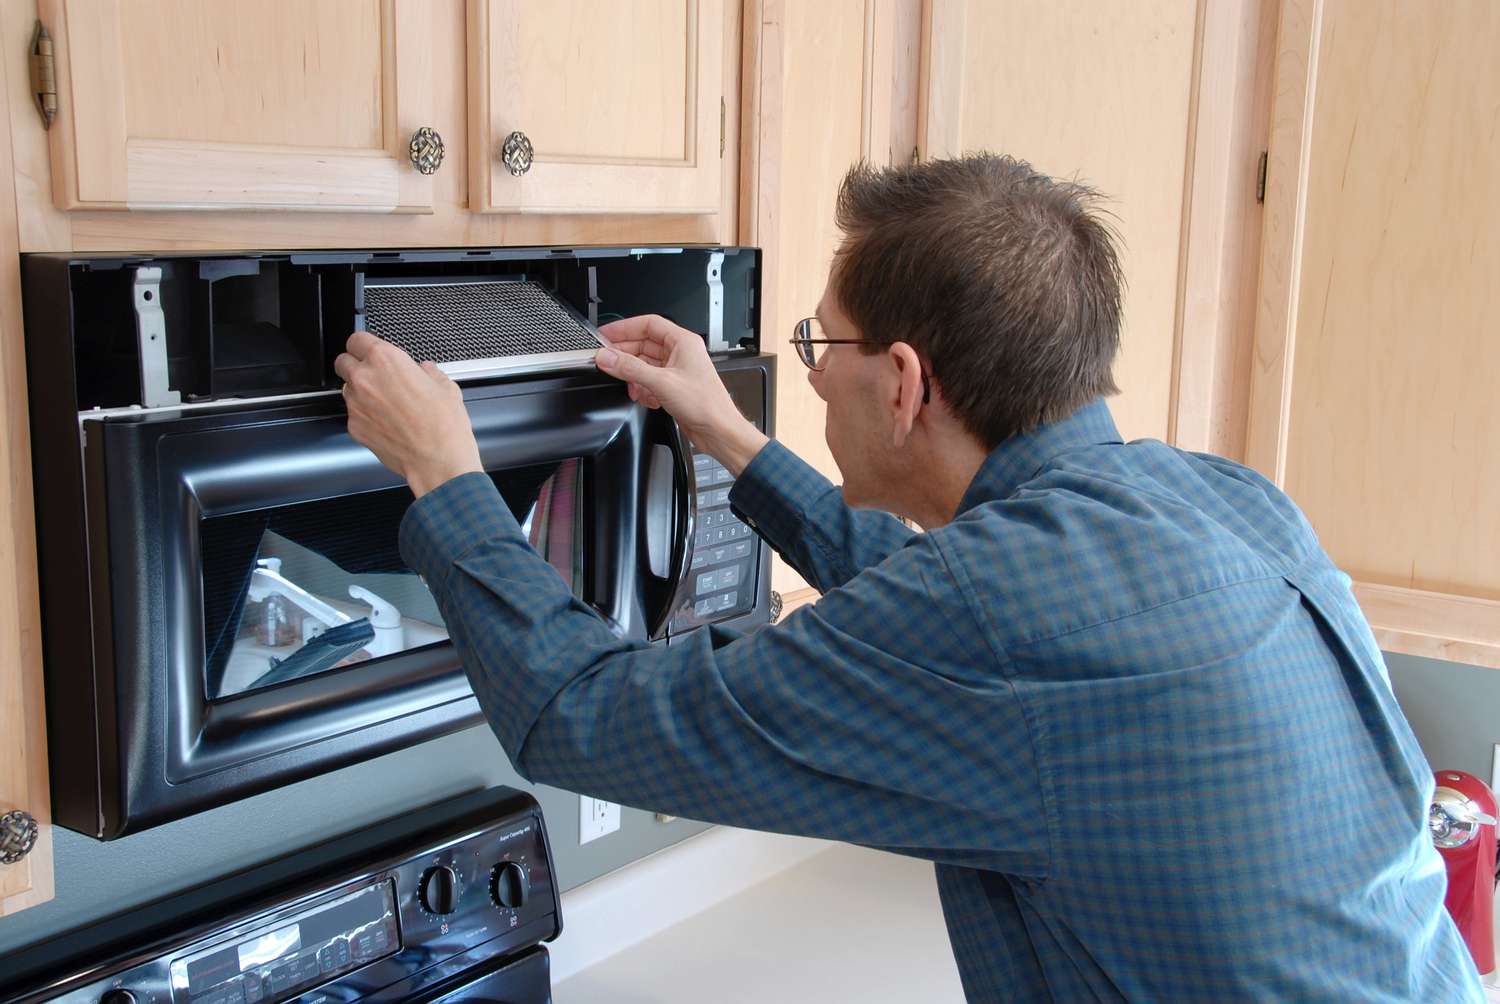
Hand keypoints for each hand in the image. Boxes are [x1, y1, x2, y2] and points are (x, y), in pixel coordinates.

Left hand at [334, 331, 482, 497]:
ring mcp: (356, 404)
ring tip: (385, 402)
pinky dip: (365, 415)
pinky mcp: (355, 427)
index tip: (371, 350)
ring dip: (360, 390)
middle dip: (355, 365)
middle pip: (343, 361)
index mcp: (386, 360)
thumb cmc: (443, 426)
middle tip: (375, 374)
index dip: (365, 344)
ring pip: (347, 388)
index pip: (357, 339)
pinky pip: (354, 414)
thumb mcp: (446, 387)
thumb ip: (429, 372)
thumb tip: (425, 371)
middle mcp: (365, 379)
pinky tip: (386, 422)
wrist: (437, 460)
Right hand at [595, 315, 767, 474]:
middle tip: (607, 361)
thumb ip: (630, 368)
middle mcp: (680, 353)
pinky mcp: (673, 386)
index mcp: (682, 341)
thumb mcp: (662, 382)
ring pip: (644, 364)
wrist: (718, 430)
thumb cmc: (705, 404)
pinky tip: (643, 397)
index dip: (624, 327)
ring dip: (633, 376)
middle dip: (625, 355)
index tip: (605, 334)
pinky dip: (642, 388)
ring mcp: (676, 370)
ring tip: (630, 386)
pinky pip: (649, 380)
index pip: (648, 324)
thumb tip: (607, 357)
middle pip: (643, 344)